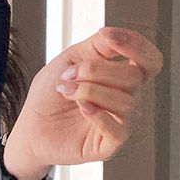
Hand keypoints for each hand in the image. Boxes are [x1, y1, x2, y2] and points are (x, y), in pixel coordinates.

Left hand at [4, 24, 162, 179]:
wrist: (30, 125)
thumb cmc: (51, 94)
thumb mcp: (71, 59)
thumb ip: (97, 46)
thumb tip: (114, 34)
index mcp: (121, 76)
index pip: (149, 61)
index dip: (137, 45)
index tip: (108, 35)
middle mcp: (127, 98)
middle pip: (134, 76)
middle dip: (96, 69)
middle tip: (69, 74)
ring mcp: (121, 122)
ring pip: (125, 101)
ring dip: (89, 91)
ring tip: (66, 91)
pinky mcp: (111, 144)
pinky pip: (119, 129)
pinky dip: (97, 114)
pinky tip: (81, 108)